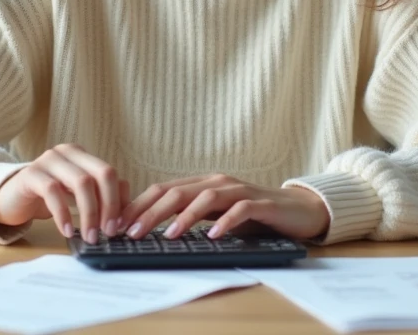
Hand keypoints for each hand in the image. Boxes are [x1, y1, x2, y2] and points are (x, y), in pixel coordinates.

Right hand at [0, 144, 128, 243]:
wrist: (8, 199)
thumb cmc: (46, 199)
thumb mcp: (74, 196)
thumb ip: (98, 197)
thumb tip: (125, 214)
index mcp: (82, 155)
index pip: (111, 174)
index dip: (119, 200)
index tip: (120, 226)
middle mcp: (67, 152)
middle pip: (103, 173)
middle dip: (110, 205)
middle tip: (108, 232)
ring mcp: (48, 160)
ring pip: (82, 182)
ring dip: (90, 213)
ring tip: (90, 236)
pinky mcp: (30, 174)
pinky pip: (53, 192)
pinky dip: (63, 214)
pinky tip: (67, 231)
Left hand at [119, 173, 329, 241]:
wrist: (298, 210)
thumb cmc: (254, 216)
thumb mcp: (216, 217)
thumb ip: (192, 219)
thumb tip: (154, 234)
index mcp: (203, 185)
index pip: (164, 190)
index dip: (139, 205)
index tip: (119, 224)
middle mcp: (218, 182)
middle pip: (177, 192)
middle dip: (151, 212)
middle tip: (132, 232)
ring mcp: (240, 190)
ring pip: (205, 197)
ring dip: (184, 216)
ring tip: (168, 234)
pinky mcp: (262, 203)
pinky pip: (240, 209)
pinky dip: (225, 221)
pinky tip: (214, 235)